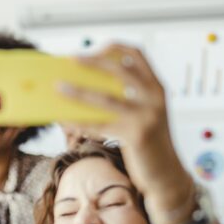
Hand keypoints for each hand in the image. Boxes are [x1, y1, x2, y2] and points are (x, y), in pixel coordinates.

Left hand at [58, 45, 189, 201]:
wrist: (165, 175)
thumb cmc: (147, 145)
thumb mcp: (142, 116)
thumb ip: (124, 100)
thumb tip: (85, 88)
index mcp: (156, 88)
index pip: (137, 54)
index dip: (113, 48)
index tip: (91, 50)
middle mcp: (155, 97)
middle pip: (121, 69)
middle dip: (93, 62)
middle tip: (70, 60)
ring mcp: (147, 116)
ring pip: (106, 98)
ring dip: (78, 92)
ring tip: (58, 87)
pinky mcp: (136, 136)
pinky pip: (99, 125)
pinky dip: (78, 121)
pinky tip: (63, 118)